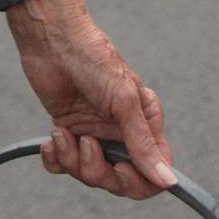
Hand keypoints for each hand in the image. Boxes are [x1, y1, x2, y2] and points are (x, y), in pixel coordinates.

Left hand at [16, 9, 175, 199]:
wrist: (51, 37)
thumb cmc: (93, 56)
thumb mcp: (123, 99)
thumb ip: (142, 143)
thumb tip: (167, 180)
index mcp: (145, 123)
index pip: (153, 172)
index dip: (139, 181)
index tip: (122, 171)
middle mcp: (121, 132)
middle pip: (118, 180)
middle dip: (99, 171)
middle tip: (86, 144)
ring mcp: (94, 132)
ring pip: (90, 174)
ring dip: (73, 160)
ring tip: (63, 133)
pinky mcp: (68, 130)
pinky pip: (63, 164)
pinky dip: (56, 159)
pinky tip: (51, 140)